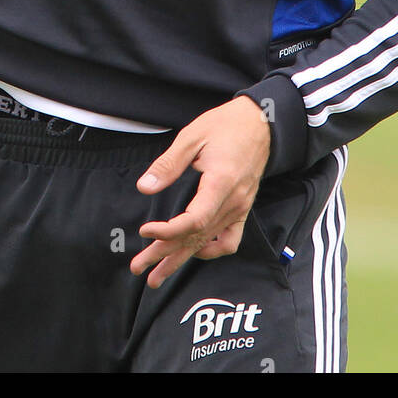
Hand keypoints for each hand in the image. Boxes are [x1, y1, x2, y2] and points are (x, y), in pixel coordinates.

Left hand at [129, 95, 270, 288]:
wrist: (259, 123)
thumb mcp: (192, 137)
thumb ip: (169, 164)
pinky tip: (195, 253)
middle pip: (196, 238)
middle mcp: (233, 201)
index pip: (194, 221)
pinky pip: (230, 239)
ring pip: (207, 242)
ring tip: (158, 274)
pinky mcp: (242, 208)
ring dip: (181, 259)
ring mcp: (240, 207)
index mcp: (221, 183)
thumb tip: (145, 187)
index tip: (145, 231)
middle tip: (139, 268)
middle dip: (165, 256)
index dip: (168, 231)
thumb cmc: (225, 126)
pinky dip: (212, 250)